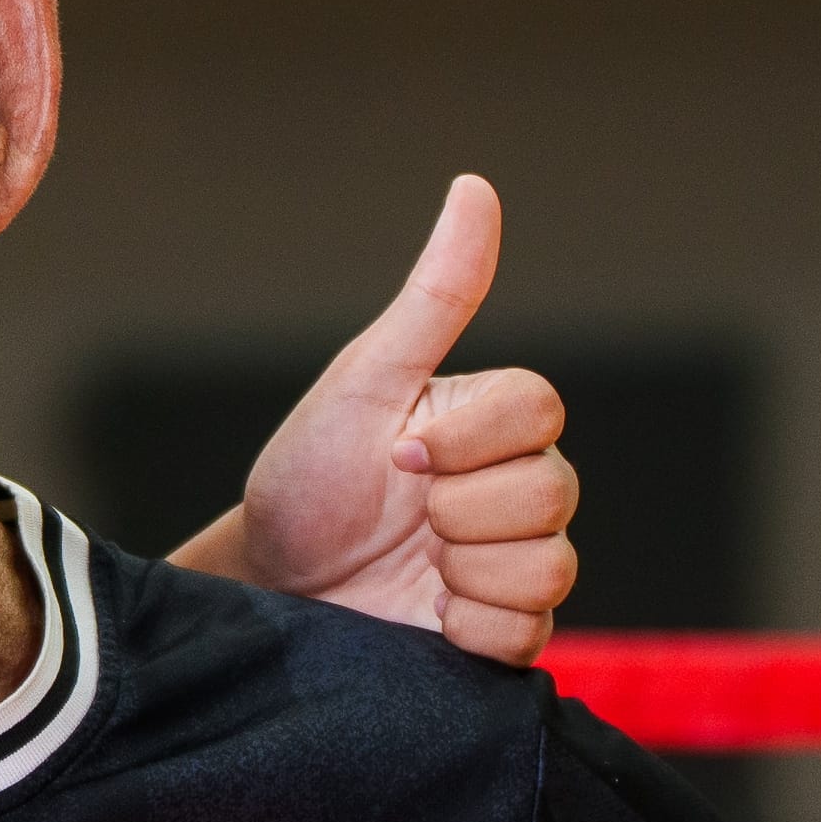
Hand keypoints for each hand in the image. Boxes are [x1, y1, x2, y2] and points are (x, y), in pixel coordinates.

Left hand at [221, 175, 579, 660]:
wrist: (267, 586)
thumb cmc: (309, 477)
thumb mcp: (365, 382)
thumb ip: (435, 296)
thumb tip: (476, 187)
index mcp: (490, 420)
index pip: (540, 410)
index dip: (468, 441)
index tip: (399, 457)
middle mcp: (516, 486)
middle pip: (553, 492)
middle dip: (456, 513)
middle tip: (402, 517)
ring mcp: (513, 561)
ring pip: (551, 567)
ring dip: (464, 572)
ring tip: (413, 566)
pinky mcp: (502, 630)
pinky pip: (531, 634)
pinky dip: (471, 628)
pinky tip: (425, 613)